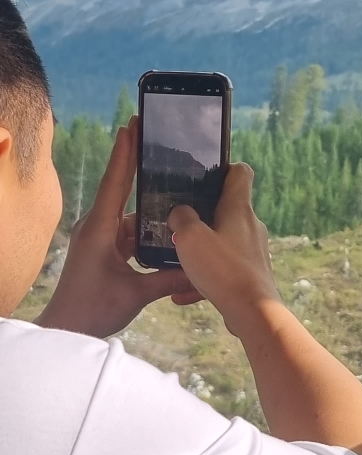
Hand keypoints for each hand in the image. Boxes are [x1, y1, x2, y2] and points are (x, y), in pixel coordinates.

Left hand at [37, 117, 199, 337]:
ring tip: (177, 189)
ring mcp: (100, 237)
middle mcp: (98, 226)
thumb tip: (203, 268)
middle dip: (141, 166)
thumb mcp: (136, 294)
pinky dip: (148, 229)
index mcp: (100, 229)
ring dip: (152, 208)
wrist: (66, 330)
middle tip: (158, 139)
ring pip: (133, 215)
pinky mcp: (105, 249)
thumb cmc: (92, 310)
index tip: (133, 124)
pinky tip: (167, 227)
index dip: (125, 152)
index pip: (116, 182)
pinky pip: (131, 231)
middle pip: (125, 190)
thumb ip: (170, 277)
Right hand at [168, 163, 280, 337]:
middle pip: (229, 208)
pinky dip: (206, 276)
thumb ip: (181, 218)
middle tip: (179, 221)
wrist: (252, 311)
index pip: (240, 172)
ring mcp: (254, 250)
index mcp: (239, 208)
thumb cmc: (222, 268)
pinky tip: (183, 294)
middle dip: (204, 213)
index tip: (204, 175)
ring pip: (224, 241)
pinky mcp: (252, 273)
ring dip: (202, 248)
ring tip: (178, 259)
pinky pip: (225, 268)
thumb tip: (180, 212)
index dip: (224, 168)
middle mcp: (251, 225)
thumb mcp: (189, 237)